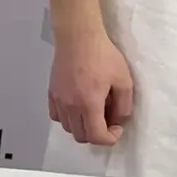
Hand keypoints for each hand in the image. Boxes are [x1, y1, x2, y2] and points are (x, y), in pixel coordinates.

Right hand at [47, 30, 134, 145]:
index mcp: (89, 104)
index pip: (96, 137)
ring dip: (82, 126)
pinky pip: (56, 115)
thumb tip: (117, 120)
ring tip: (92, 111)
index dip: (110, 138)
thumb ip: (124, 106)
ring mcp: (58, 100)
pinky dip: (68, 118)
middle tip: (107, 118)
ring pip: (68, 127)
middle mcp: (70, 106)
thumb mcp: (124, 81)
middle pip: (81, 136)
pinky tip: (77, 106)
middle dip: (97, 134)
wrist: (78, 37)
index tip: (117, 126)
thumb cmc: (104, 56)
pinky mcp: (51, 92)